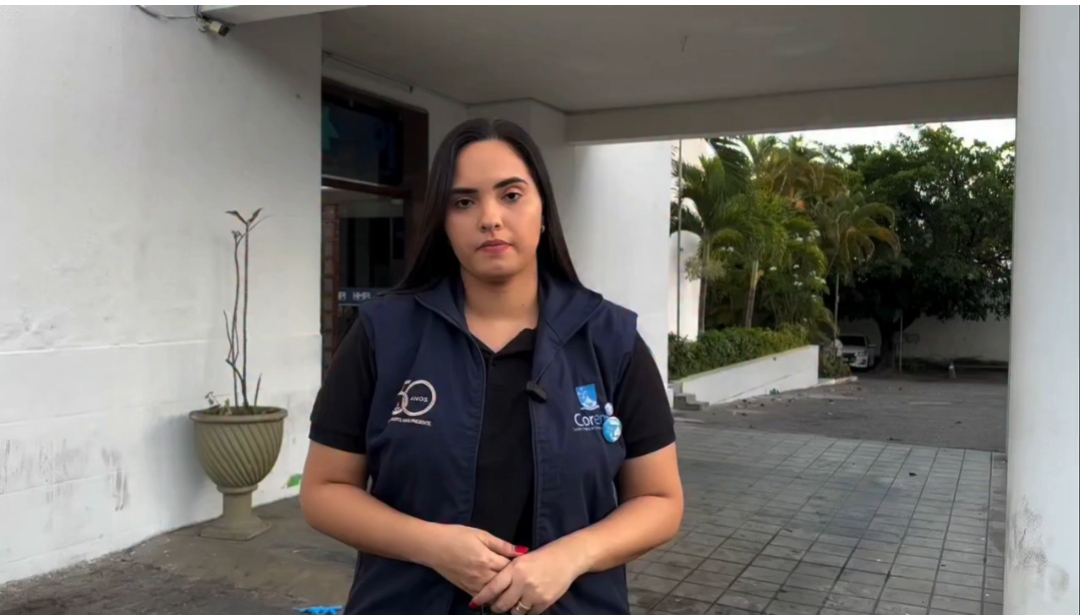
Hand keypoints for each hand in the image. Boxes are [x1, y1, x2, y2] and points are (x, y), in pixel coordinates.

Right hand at [423, 524, 525, 595]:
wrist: (432, 546)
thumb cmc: (456, 535)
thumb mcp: (481, 534)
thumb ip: (502, 545)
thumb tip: (522, 551)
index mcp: (487, 559)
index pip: (511, 568)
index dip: (520, 567)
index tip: (526, 565)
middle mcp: (482, 575)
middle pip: (505, 584)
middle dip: (514, 581)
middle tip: (523, 579)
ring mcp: (473, 585)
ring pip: (495, 594)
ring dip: (504, 592)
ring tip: (513, 588)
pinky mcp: (465, 589)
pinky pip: (482, 597)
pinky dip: (491, 596)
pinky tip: (497, 593)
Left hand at [470, 541, 584, 613]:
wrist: (566, 558)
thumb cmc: (541, 557)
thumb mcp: (521, 559)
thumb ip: (507, 572)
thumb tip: (492, 588)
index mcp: (514, 569)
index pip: (493, 588)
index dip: (482, 598)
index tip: (475, 603)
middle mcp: (522, 583)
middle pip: (502, 604)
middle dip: (496, 607)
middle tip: (495, 606)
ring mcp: (534, 594)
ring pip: (515, 612)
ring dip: (511, 610)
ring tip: (512, 605)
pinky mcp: (545, 602)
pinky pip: (530, 614)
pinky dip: (526, 612)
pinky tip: (525, 605)